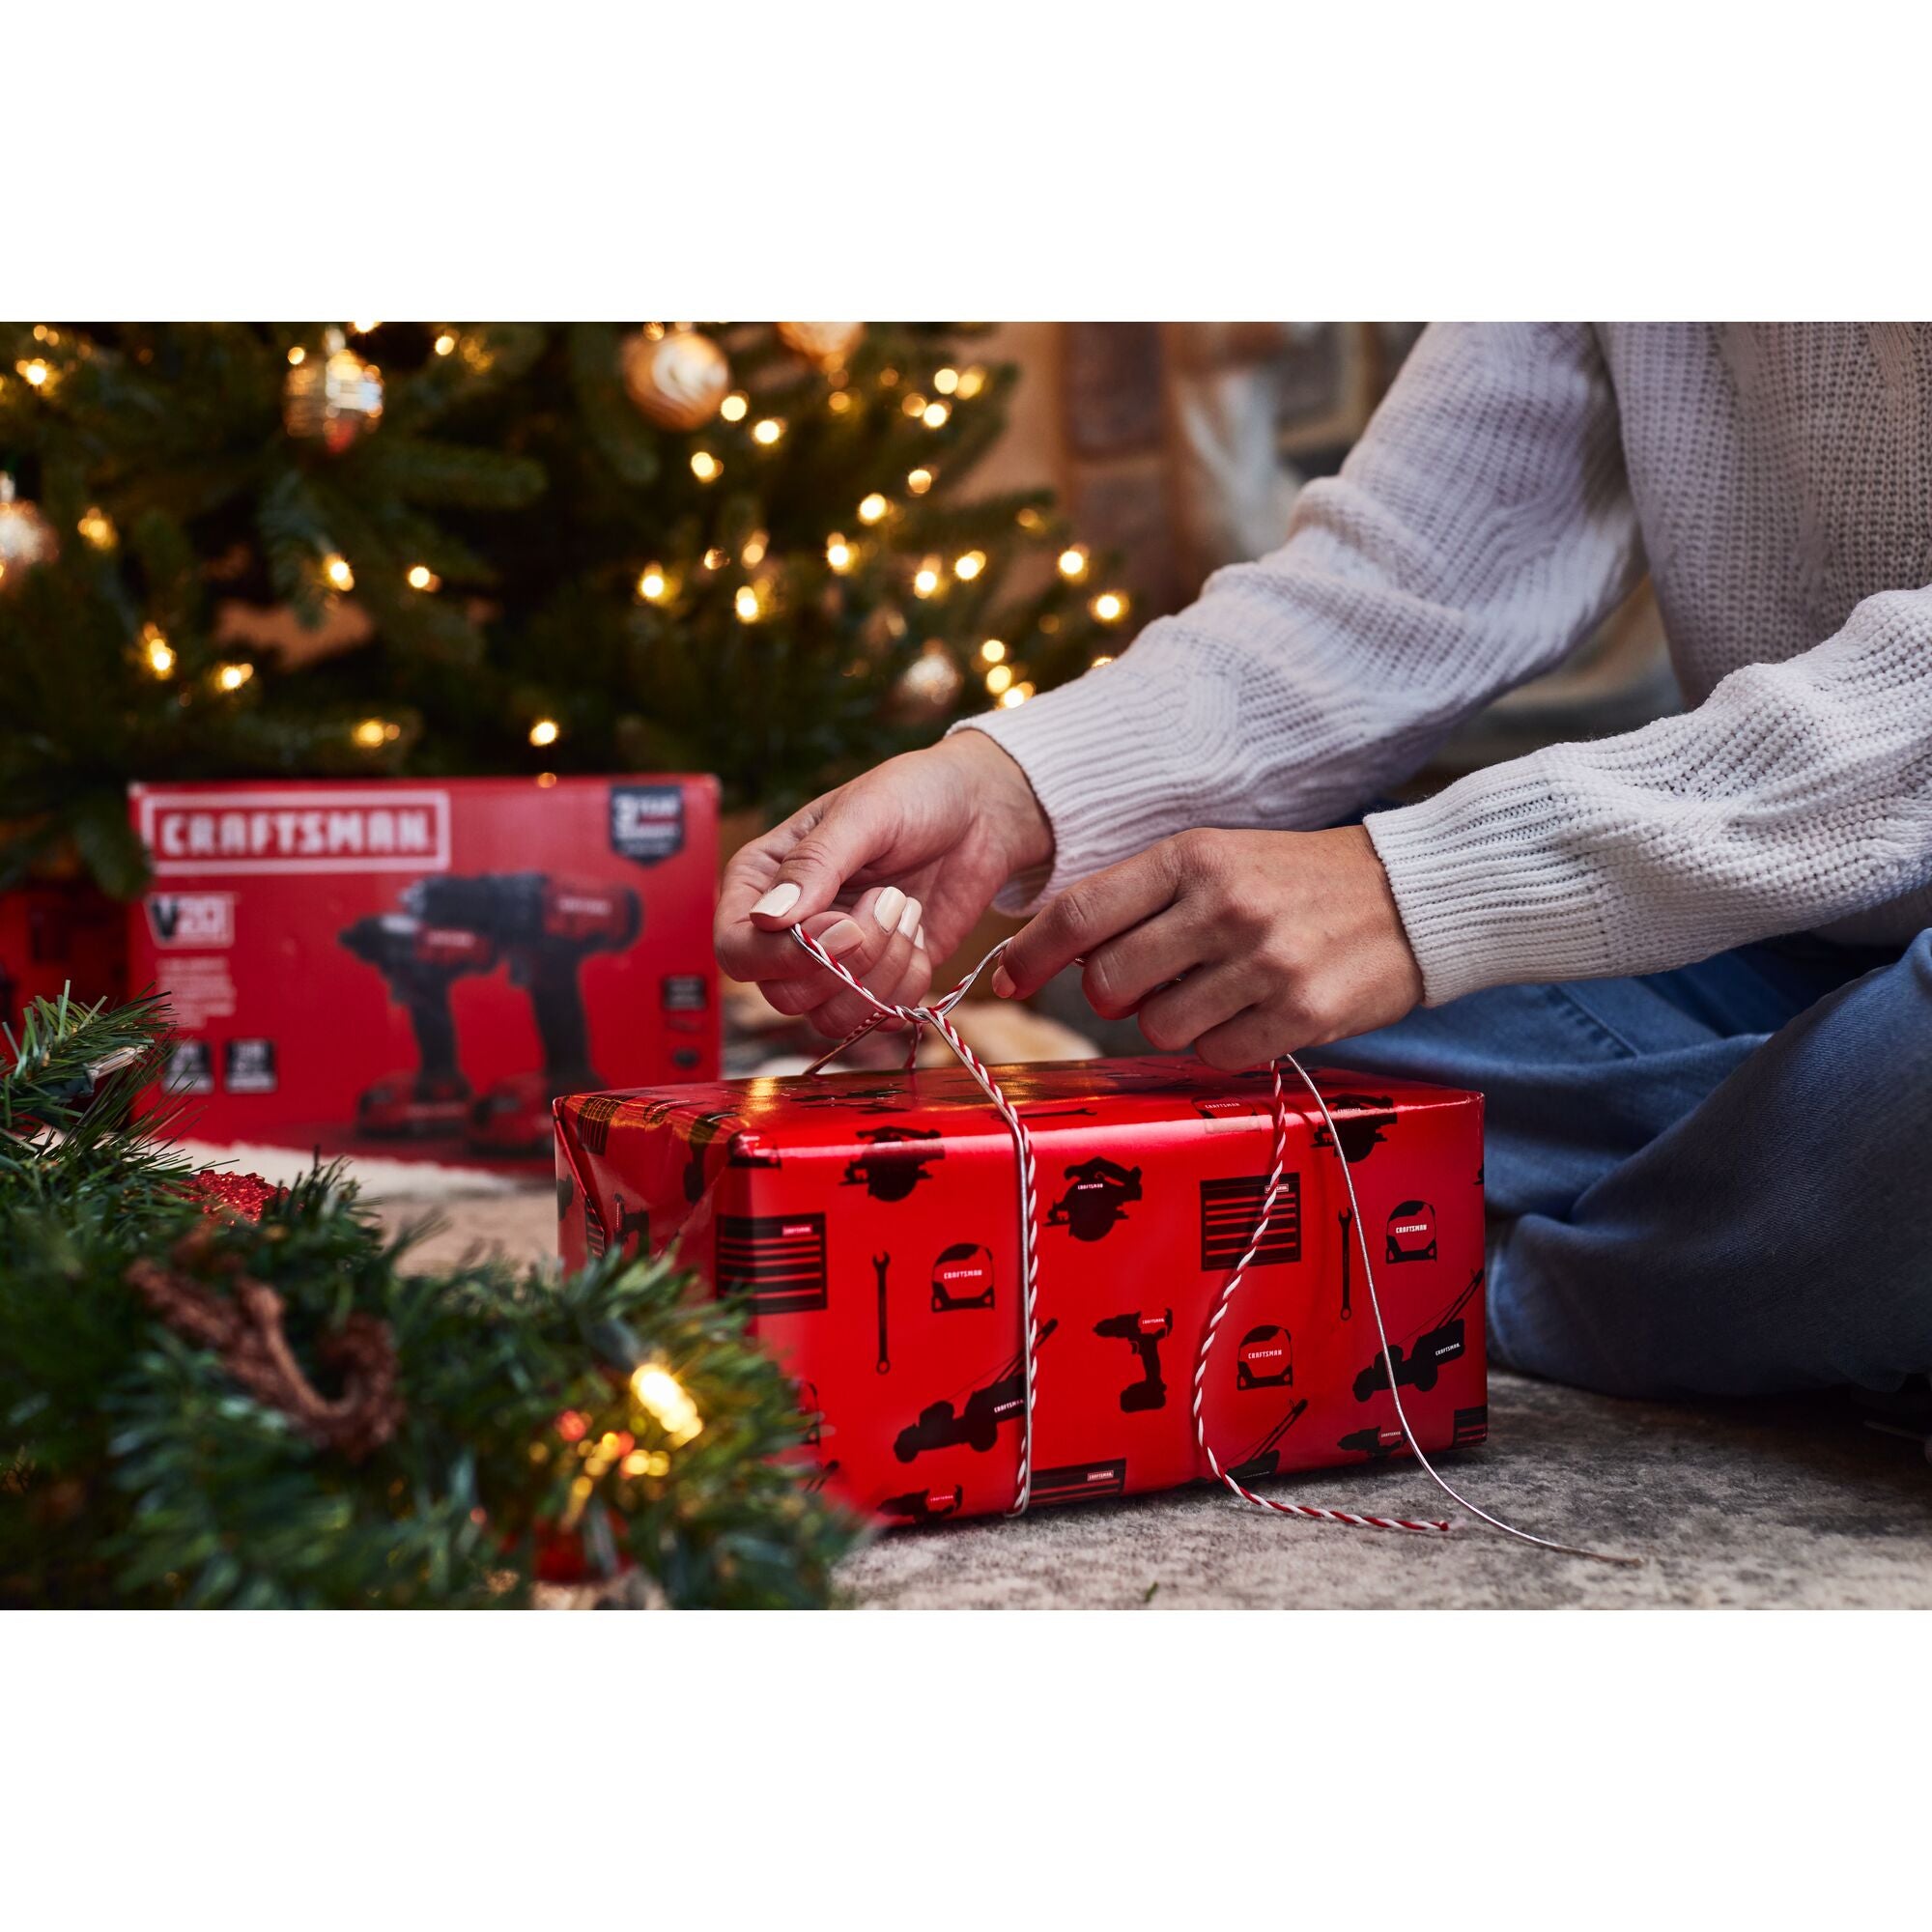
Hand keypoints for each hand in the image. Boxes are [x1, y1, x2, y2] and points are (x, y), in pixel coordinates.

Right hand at [716, 730, 1053, 1037]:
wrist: (980, 811)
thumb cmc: (913, 794)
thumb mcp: (863, 814)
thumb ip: (813, 865)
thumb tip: (767, 917)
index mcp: (763, 880)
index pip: (737, 950)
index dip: (782, 956)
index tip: (843, 925)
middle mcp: (788, 930)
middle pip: (784, 995)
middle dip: (848, 961)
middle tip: (891, 901)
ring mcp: (834, 961)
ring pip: (830, 1018)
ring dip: (881, 973)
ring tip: (907, 911)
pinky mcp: (878, 980)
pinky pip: (879, 1017)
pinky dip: (909, 982)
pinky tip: (920, 933)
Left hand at [993, 825, 1422, 1068]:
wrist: (1413, 895)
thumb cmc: (1297, 881)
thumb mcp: (1218, 861)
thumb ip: (1143, 898)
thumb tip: (1061, 952)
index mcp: (1193, 857)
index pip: (1082, 911)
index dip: (1032, 953)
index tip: (1006, 977)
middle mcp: (1224, 905)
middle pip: (1109, 983)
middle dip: (1112, 997)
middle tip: (1146, 985)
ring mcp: (1264, 962)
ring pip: (1159, 1026)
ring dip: (1173, 1021)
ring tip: (1218, 992)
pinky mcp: (1301, 1013)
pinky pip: (1216, 1055)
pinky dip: (1223, 1044)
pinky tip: (1254, 1013)